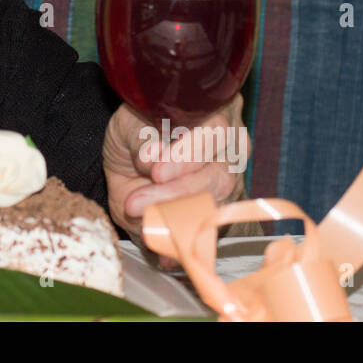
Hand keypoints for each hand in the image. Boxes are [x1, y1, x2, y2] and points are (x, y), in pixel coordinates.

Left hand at [102, 97, 248, 264]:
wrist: (133, 159)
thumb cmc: (136, 132)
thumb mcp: (129, 124)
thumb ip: (141, 136)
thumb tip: (151, 157)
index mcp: (214, 114)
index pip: (214, 131)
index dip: (187, 155)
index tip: (155, 172)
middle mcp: (233, 148)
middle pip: (218, 176)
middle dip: (175, 193)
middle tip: (135, 203)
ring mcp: (232, 182)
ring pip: (215, 207)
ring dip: (175, 218)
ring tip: (139, 220)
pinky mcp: (222, 212)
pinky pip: (208, 230)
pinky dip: (182, 239)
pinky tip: (161, 248)